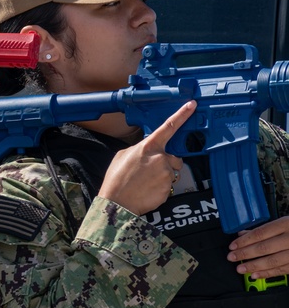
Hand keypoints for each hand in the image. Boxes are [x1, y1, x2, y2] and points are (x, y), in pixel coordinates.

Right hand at [99, 101, 196, 215]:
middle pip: (174, 157)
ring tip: (145, 182)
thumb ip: (140, 149)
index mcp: (148, 147)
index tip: (192, 105)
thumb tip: (147, 149)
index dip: (182, 114)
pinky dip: (160, 188)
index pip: (168, 127)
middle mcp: (160, 158)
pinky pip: (168, 185)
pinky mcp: (168, 187)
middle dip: (166, 163)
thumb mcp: (122, 155)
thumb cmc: (116, 179)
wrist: (117, 202)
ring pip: (171, 172)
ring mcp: (166, 173)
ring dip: (162, 176)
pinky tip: (147, 190)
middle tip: (149, 172)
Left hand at [228, 215, 288, 279]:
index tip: (233, 246)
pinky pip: (283, 269)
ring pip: (273, 260)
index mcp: (286, 224)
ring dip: (255, 266)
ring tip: (241, 269)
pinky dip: (268, 273)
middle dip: (245, 254)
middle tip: (232, 257)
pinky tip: (256, 275)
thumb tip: (243, 234)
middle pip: (264, 247)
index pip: (261, 233)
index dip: (245, 241)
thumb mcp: (285, 222)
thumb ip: (265, 228)